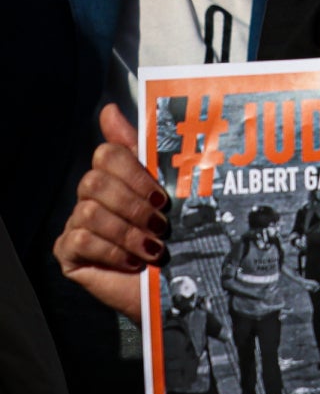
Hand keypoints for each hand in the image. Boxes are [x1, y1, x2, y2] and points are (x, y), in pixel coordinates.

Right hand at [53, 105, 164, 320]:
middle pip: (96, 180)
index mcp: (117, 176)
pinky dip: (113, 251)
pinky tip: (133, 261)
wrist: (175, 285)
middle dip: (134, 204)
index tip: (161, 195)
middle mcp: (91, 196)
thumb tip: (109, 109)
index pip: (107, 153)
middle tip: (160, 223)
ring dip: (129, 232)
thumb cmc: (177, 236)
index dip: (134, 172)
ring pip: (90, 211)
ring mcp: (76, 223)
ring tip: (152, 247)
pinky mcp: (68, 252)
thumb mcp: (171, 189)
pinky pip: (79, 239)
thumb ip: (144, 150)